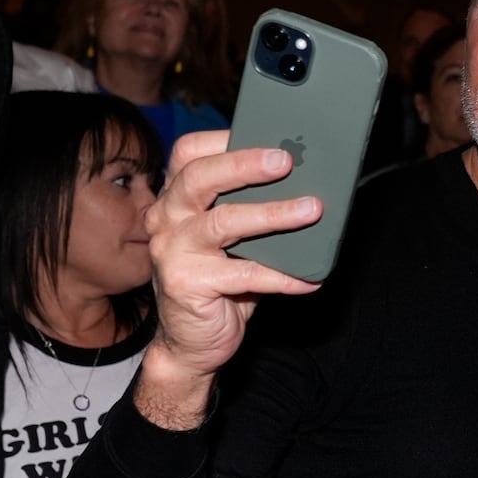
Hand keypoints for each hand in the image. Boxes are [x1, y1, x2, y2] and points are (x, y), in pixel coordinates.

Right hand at [138, 131, 322, 427]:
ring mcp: (172, 251)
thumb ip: (251, 209)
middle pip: (199, 179)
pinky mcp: (187, 284)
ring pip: (223, 222)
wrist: (191, 342)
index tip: (265, 135)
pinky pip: (243, 274)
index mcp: (175, 199)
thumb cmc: (219, 282)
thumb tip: (306, 186)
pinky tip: (309, 278)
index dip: (223, 140)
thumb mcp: (231, 239)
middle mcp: (166, 219)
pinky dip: (281, 275)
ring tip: (311, 210)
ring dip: (273, 214)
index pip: (188, 154)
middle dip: (244, 165)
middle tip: (285, 161)